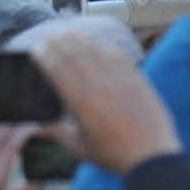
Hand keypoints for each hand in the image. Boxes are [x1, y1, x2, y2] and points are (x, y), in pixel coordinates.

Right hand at [33, 33, 180, 174]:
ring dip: (79, 40)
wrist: (152, 156)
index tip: (37, 49)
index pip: (60, 71)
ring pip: (95, 50)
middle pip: (75, 55)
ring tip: (67, 33)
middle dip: (59, 43)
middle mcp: (100, 85)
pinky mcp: (135, 77)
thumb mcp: (80, 149)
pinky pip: (117, 54)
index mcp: (83, 103)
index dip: (46, 57)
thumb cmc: (114, 155)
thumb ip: (57, 133)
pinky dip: (103, 46)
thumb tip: (37, 126)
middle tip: (48, 36)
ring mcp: (119, 78)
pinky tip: (97, 44)